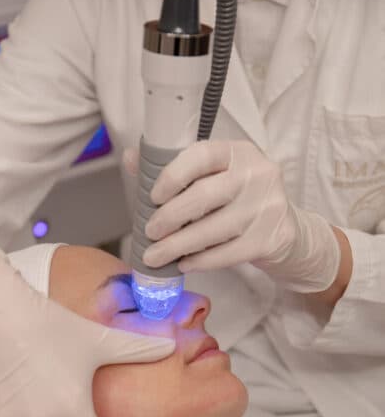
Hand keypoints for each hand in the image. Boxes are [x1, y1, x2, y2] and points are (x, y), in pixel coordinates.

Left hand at [128, 140, 340, 293]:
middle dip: (170, 217)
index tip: (153, 196)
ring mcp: (267, 207)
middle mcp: (257, 174)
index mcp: (238, 152)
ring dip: (178, 245)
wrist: (285, 233)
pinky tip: (184, 264)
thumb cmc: (238, 202)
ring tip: (155, 256)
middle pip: (205, 196)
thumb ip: (174, 170)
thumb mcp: (213, 179)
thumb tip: (130, 158)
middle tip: (149, 232)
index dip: (173, 175)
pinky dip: (200, 261)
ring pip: (213, 229)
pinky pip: (227, 253)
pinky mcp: (271, 238)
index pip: (202, 155)